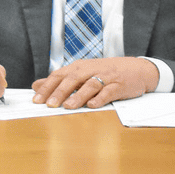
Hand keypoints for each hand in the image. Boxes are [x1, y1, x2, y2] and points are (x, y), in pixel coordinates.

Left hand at [32, 57, 158, 108]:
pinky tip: (92, 105)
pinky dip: (100, 98)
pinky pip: (108, 92)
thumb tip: (36, 85)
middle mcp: (91, 70)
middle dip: (60, 91)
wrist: (138, 69)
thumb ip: (60, 80)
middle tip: (49, 104)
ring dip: (78, 96)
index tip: (36, 100)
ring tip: (68, 107)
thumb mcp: (83, 73)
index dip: (48, 87)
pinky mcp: (119, 85)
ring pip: (90, 85)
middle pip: (73, 79)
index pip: (60, 75)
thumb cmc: (107, 73)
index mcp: (80, 66)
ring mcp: (106, 77)